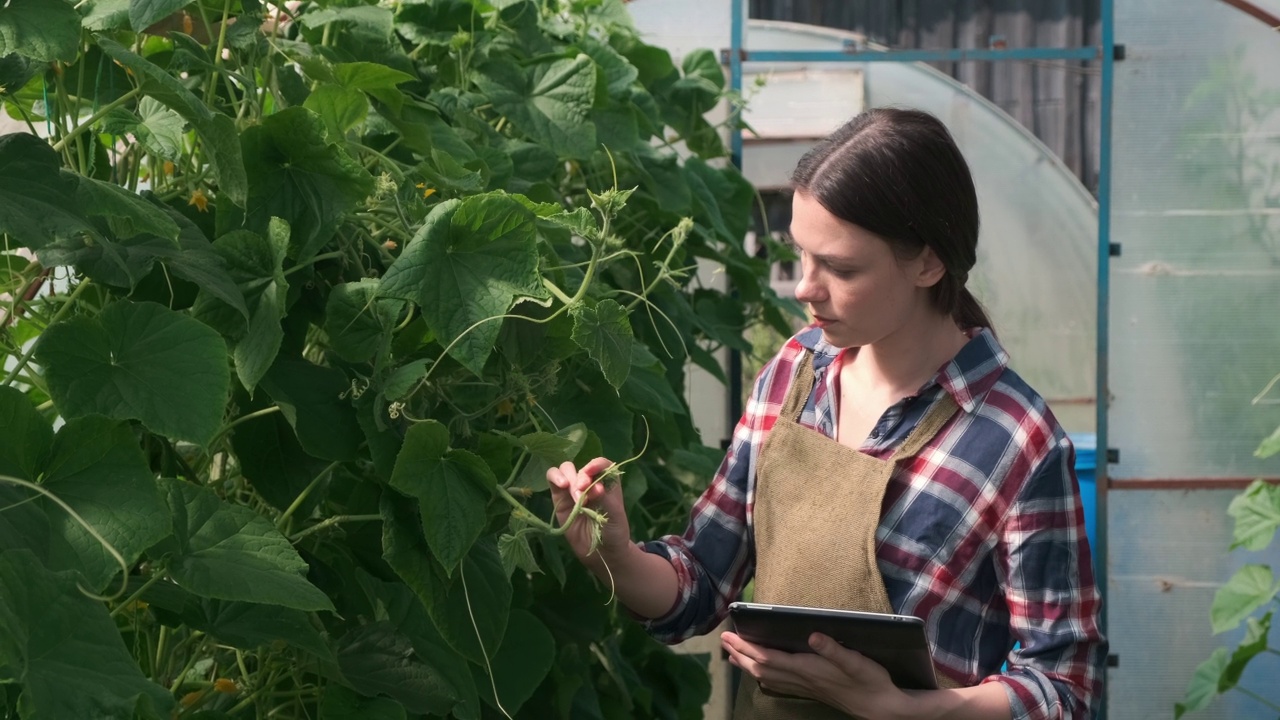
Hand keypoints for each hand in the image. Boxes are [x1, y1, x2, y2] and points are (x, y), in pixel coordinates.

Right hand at [545, 458, 631, 563]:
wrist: (600, 552)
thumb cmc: (613, 531)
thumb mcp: (615, 516)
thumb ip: (605, 499)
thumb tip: (596, 486)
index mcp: (607, 482)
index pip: (601, 464)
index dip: (596, 465)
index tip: (591, 473)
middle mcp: (589, 482)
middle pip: (581, 468)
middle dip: (582, 478)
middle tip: (584, 495)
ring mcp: (573, 488)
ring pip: (565, 470)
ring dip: (569, 479)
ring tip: (577, 498)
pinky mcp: (559, 497)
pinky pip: (553, 479)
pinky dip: (555, 477)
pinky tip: (562, 485)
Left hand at [721, 631, 908, 718]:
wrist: (882, 708)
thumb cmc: (871, 682)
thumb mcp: (856, 662)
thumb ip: (833, 649)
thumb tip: (812, 635)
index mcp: (808, 669)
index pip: (768, 658)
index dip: (747, 647)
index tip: (730, 636)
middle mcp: (802, 679)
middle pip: (761, 668)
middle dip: (740, 654)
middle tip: (723, 641)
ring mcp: (805, 687)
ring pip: (767, 678)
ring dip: (748, 665)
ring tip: (733, 655)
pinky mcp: (811, 690)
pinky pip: (778, 683)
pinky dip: (764, 675)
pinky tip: (762, 672)